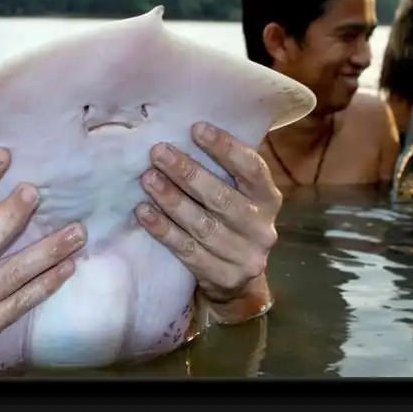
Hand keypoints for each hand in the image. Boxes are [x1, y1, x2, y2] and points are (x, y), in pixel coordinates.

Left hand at [135, 121, 279, 323]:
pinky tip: (143, 212)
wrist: (238, 282)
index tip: (196, 129)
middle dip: (187, 173)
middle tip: (158, 152)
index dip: (225, 148)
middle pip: (222, 198)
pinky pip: (187, 250)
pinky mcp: (222, 277)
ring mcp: (243, 256)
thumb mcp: (240, 196)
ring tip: (147, 179)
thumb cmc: (232, 222)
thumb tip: (189, 130)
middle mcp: (261, 228)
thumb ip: (225, 170)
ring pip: (202, 225)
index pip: (252, 169)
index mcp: (269, 198)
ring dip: (171, 200)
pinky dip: (163, 229)